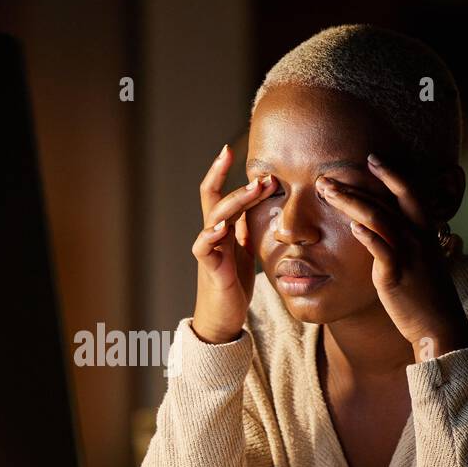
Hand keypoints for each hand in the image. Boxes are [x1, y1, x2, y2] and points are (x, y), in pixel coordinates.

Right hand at [191, 144, 278, 343]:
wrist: (223, 317)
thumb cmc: (232, 283)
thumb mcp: (245, 249)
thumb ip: (246, 227)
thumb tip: (260, 204)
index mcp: (221, 228)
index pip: (217, 192)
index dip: (221, 171)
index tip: (229, 149)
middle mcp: (212, 235)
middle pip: (214, 198)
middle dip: (235, 182)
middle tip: (263, 173)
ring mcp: (208, 250)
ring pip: (214, 217)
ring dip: (235, 201)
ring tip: (254, 189)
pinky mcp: (210, 269)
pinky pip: (204, 247)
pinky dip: (211, 234)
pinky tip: (222, 226)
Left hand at [315, 154, 467, 359]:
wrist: (439, 325)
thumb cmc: (426, 294)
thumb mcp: (420, 261)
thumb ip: (405, 241)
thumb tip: (383, 231)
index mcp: (424, 231)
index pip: (408, 192)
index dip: (391, 173)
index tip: (371, 158)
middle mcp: (417, 238)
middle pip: (386, 201)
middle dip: (355, 185)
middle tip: (327, 176)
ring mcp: (408, 255)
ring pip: (379, 220)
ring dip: (350, 203)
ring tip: (326, 193)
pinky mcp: (396, 276)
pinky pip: (382, 251)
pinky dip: (367, 237)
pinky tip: (351, 227)